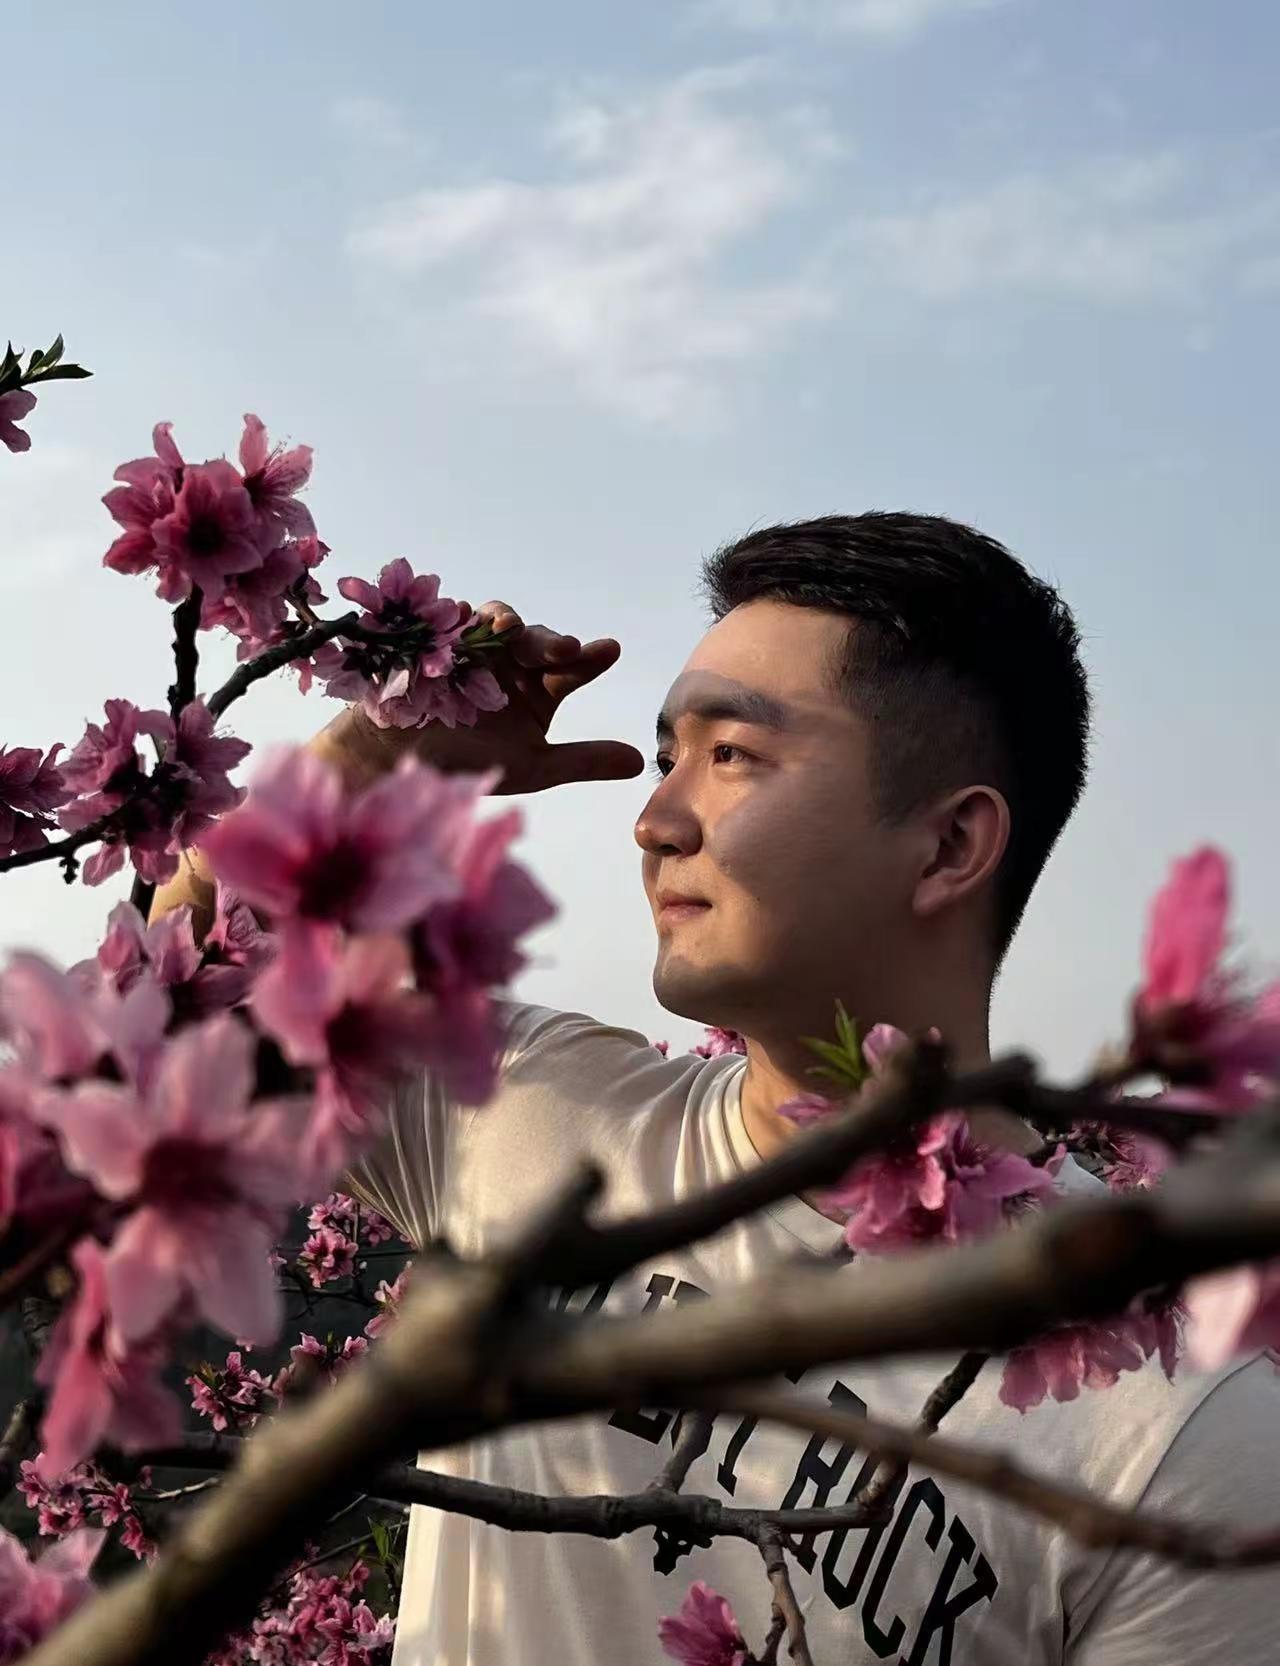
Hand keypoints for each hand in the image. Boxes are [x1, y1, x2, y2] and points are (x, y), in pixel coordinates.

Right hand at [323, 601, 645, 794]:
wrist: (403, 764)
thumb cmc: (470, 764)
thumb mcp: (533, 766)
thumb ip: (584, 760)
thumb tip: (640, 762)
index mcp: (538, 688)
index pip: (572, 666)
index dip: (590, 657)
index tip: (608, 649)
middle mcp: (511, 663)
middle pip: (539, 640)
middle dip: (552, 641)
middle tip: (565, 650)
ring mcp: (475, 646)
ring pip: (499, 621)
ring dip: (509, 624)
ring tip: (511, 634)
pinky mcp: (439, 638)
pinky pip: (451, 617)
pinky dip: (460, 616)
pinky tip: (464, 619)